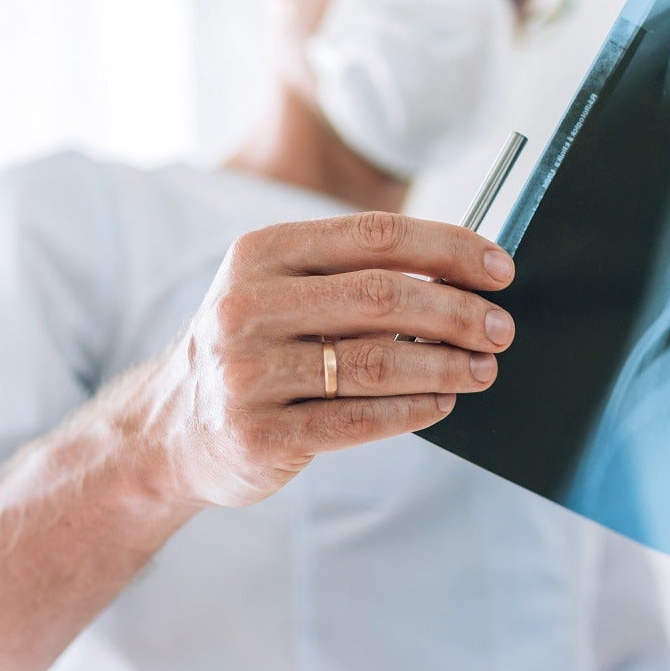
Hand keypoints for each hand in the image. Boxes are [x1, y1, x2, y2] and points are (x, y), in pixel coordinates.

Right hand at [106, 211, 515, 509]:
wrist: (168, 431)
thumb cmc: (253, 351)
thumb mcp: (278, 292)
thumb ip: (353, 276)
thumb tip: (465, 274)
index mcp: (260, 254)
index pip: (375, 235)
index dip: (449, 248)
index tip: (499, 268)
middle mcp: (247, 307)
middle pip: (384, 298)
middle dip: (459, 312)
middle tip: (501, 329)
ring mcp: (249, 374)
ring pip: (378, 363)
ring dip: (447, 366)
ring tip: (483, 368)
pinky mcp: (261, 434)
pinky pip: (360, 418)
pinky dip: (415, 410)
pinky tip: (443, 403)